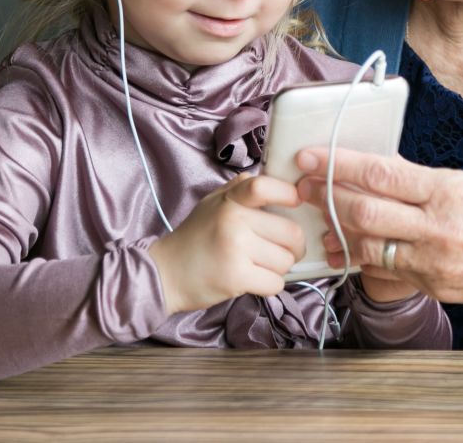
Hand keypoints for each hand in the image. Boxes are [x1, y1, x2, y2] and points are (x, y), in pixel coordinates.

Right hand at [147, 172, 305, 314]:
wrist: (166, 273)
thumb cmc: (195, 237)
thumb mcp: (212, 203)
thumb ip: (239, 189)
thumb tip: (267, 178)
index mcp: (230, 200)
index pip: (265, 187)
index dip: (289, 194)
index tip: (297, 202)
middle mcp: (233, 220)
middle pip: (291, 232)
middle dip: (293, 246)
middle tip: (282, 250)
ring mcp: (236, 249)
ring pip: (286, 260)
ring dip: (280, 268)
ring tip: (261, 266)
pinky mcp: (236, 277)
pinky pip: (276, 283)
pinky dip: (270, 285)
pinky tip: (255, 280)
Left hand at [295, 148, 462, 324]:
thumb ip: (430, 183)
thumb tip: (384, 174)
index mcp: (452, 191)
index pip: (380, 174)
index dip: (337, 164)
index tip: (309, 156)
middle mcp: (441, 229)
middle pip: (364, 211)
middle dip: (326, 196)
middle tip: (303, 185)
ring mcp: (438, 264)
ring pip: (370, 245)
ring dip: (338, 230)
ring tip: (318, 217)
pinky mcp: (439, 288)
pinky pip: (391, 271)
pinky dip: (363, 259)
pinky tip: (345, 252)